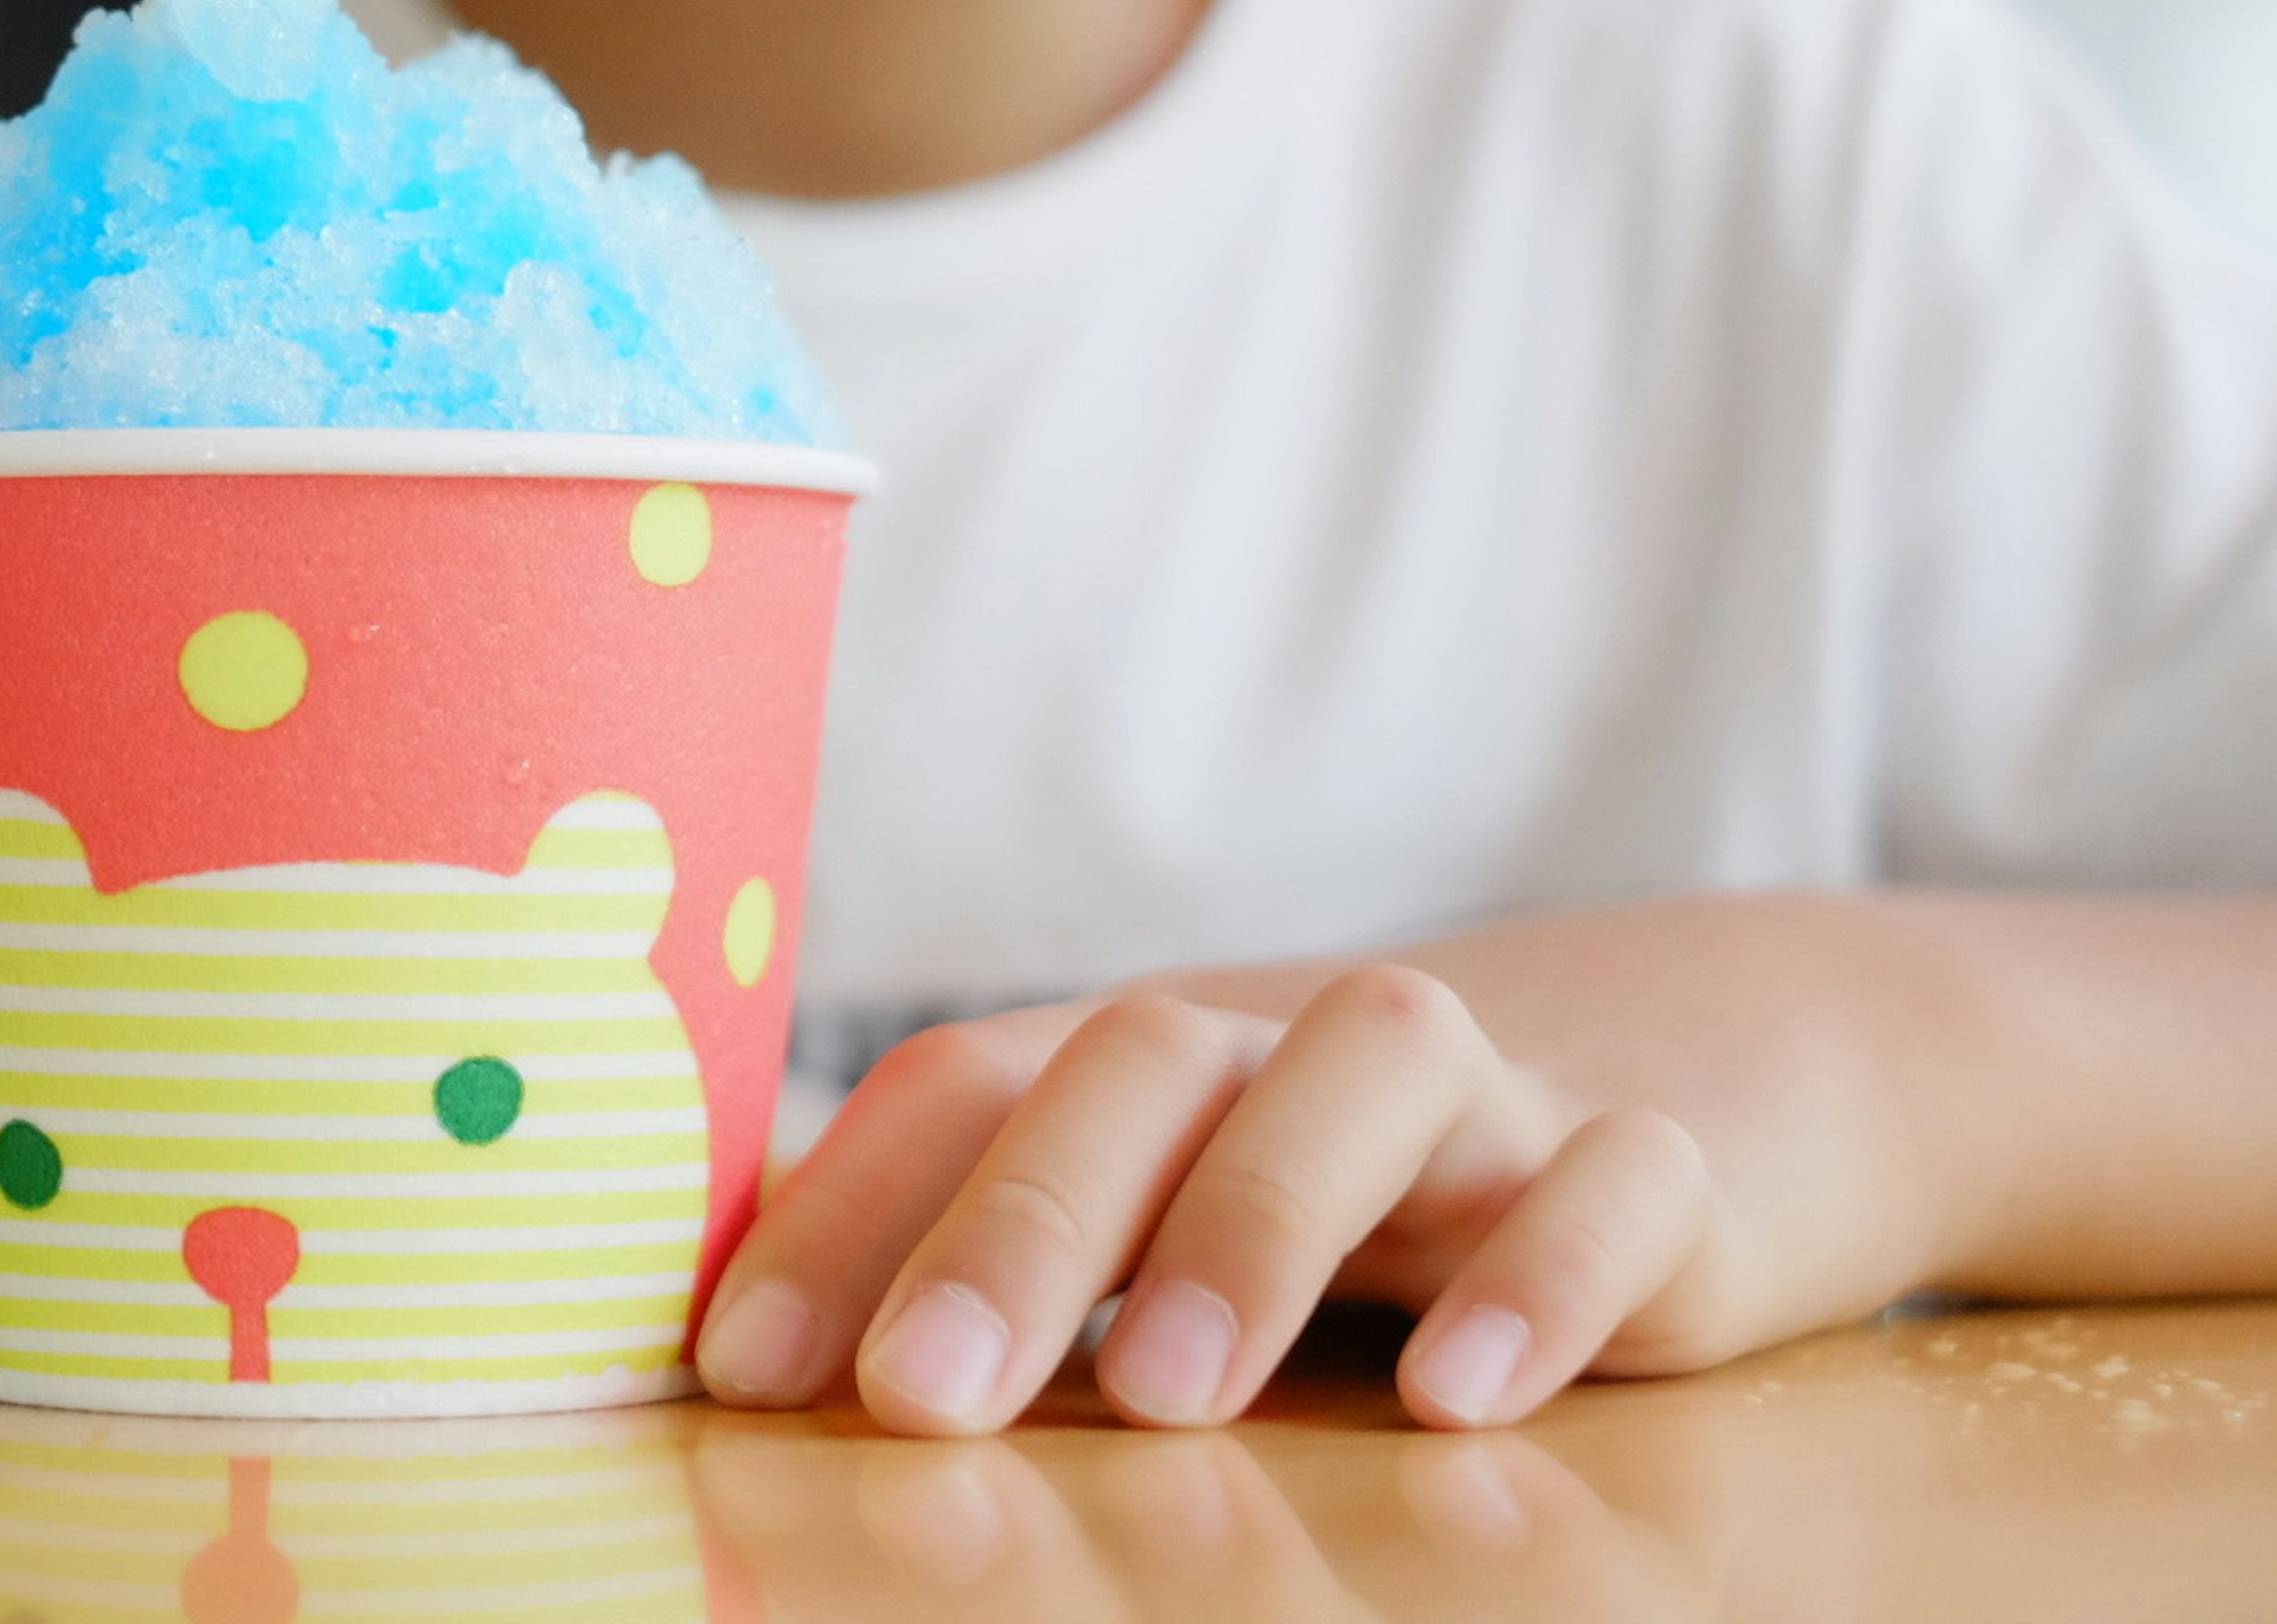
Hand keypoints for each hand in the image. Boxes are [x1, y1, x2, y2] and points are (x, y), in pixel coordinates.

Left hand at [699, 900, 1984, 1434]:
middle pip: (1136, 1062)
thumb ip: (996, 1263)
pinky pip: (1612, 1182)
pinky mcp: (1657, 1162)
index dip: (840, 1211)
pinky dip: (1541, 1275)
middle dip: (1013, 1227)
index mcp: (1147, 1063)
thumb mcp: (1179, 1207)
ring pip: (1368, 1069)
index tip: (737, 1370)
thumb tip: (744, 1364)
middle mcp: (1284, 1042)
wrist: (1704, 1067)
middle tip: (913, 1397)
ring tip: (1162, 1397)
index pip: (963, 1082)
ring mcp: (1480, 1092)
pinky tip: (1465, 1397)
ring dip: (1250, 1221)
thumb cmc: (1356, 1178)